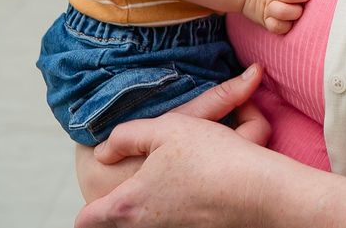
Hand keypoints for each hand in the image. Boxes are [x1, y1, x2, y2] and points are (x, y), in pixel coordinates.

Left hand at [76, 64, 274, 227]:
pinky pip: (172, 225)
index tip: (95, 197)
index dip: (87, 210)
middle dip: (120, 208)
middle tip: (134, 186)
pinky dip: (175, 214)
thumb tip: (104, 151)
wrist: (259, 191)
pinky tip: (194, 194)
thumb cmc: (211, 156)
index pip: (86, 220)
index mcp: (127, 205)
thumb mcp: (165, 127)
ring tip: (168, 186)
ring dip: (150, 210)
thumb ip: (124, 137)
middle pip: (116, 225)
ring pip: (146, 225)